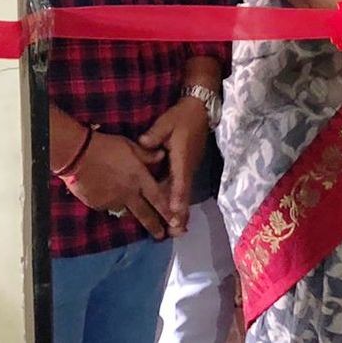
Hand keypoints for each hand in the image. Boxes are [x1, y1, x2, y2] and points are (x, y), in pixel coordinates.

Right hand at [62, 131, 171, 238]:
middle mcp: (128, 194)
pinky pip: (108, 206)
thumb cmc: (106, 147)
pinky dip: (112, 203)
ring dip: (131, 212)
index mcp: (139, 179)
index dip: (167, 212)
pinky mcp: (97, 204)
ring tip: (134, 213)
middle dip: (154, 226)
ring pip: (126, 210)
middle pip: (144, 214)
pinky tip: (108, 196)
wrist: (77, 156)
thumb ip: (147, 155)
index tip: (175, 222)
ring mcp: (112, 201)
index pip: (157, 199)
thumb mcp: (131, 146)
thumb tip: (161, 156)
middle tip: (161, 236)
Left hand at [138, 98, 209, 235]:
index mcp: (181, 158)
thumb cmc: (181, 117)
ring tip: (177, 230)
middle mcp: (187, 167)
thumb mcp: (166, 123)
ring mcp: (189, 168)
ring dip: (181, 211)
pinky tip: (176, 214)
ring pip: (184, 193)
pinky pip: (183, 188)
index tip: (174, 213)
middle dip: (181, 213)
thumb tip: (141, 144)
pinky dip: (180, 202)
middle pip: (184, 193)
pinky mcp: (187, 167)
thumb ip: (154, 135)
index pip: (179, 180)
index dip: (176, 197)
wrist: (199, 110)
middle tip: (176, 232)